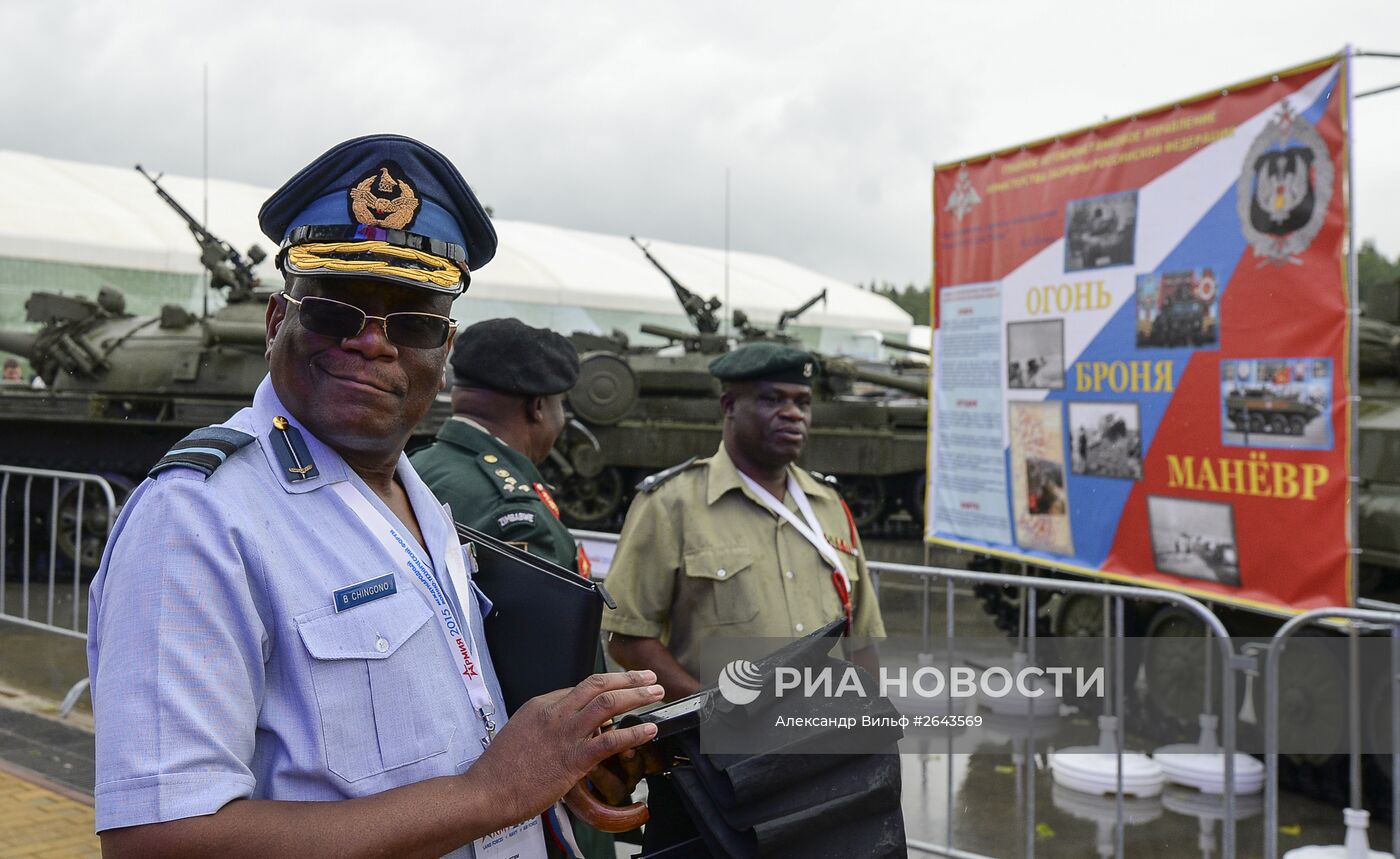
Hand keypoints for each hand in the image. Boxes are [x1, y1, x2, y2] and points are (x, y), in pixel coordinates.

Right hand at [466, 671, 662, 823]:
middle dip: (628, 678)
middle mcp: (555, 713)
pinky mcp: (573, 759)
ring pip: (608, 703)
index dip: (608, 686)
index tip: (623, 688)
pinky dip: (633, 734)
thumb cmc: (501, 769)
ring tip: (655, 693)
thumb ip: (546, 723)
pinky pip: (610, 741)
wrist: (487, 791)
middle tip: (648, 677)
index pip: (581, 687)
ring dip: (636, 695)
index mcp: (541, 705)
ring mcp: (565, 734)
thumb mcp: (521, 732)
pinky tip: (648, 731)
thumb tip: (569, 724)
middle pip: (598, 685)